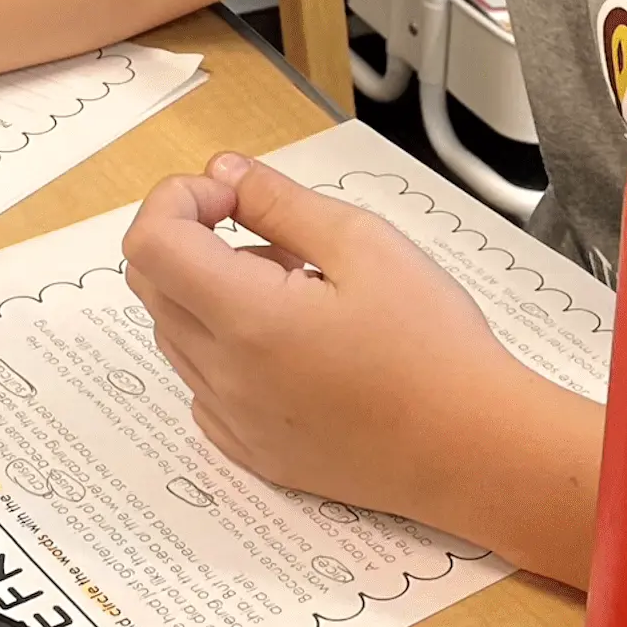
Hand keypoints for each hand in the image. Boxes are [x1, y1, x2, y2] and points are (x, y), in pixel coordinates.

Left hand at [121, 150, 532, 525]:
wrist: (476, 450)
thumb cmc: (434, 346)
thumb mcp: (364, 243)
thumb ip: (280, 201)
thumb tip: (224, 173)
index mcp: (246, 319)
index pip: (149, 243)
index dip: (178, 200)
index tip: (232, 197)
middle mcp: (225, 377)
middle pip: (152, 285)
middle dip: (190, 238)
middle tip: (266, 232)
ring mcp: (234, 423)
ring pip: (176, 334)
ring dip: (210, 292)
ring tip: (295, 289)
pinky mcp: (253, 453)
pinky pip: (204, 385)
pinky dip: (225, 347)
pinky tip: (292, 342)